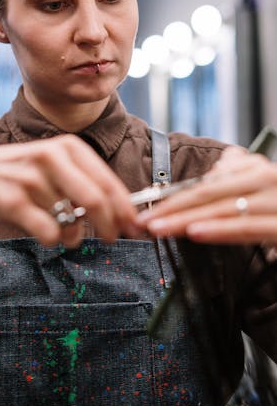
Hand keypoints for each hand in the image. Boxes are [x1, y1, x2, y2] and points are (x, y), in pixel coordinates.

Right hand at [0, 134, 138, 247]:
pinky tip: (45, 233)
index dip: (125, 209)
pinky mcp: (13, 200)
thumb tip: (124, 214)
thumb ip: (86, 184)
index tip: (135, 227)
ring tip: (65, 232)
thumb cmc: (20, 173)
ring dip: (74, 236)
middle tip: (112, 239)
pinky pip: (48, 233)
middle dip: (110, 227)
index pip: (108, 182)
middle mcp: (51, 157)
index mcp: (67, 146)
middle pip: (95, 201)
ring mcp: (30, 178)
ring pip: (71, 222)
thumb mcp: (55, 166)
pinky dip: (52, 240)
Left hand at [135, 146, 276, 243]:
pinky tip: (195, 232)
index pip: (206, 185)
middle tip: (140, 221)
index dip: (174, 197)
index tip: (146, 209)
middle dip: (171, 208)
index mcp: (255, 173)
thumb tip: (205, 191)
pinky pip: (248, 226)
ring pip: (223, 208)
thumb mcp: (260, 193)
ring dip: (185, 219)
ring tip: (157, 227)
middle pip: (208, 193)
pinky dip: (220, 229)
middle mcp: (266, 180)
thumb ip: (235, 189)